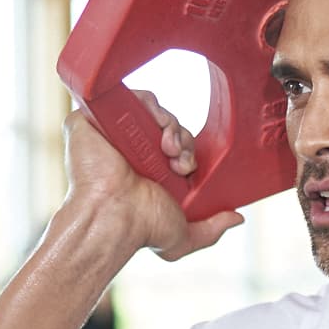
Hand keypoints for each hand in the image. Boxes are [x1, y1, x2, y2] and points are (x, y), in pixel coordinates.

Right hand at [61, 91, 242, 262]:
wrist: (114, 217)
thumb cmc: (141, 229)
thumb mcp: (183, 234)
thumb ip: (211, 229)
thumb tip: (236, 218)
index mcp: (147, 169)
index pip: (176, 143)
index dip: (188, 150)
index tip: (187, 168)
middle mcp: (129, 148)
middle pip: (166, 124)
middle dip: (182, 139)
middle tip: (178, 162)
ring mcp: (111, 131)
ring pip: (149, 108)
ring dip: (168, 123)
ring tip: (166, 149)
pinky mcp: (92, 118)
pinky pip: (124, 94)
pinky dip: (145, 104)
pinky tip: (152, 127)